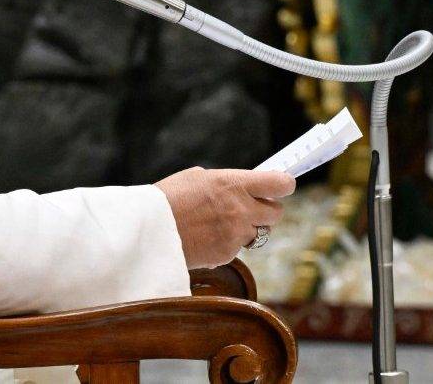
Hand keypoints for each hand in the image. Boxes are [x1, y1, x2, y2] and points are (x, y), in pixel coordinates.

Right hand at [155, 167, 295, 268]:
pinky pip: (238, 248)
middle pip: (276, 213)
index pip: (280, 184)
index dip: (284, 184)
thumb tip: (243, 187)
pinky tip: (208, 237)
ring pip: (257, 233)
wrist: (148, 230)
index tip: (281, 185)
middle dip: (266, 210)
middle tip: (251, 207)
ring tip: (222, 223)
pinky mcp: (226, 255)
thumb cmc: (168, 198)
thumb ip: (226, 183)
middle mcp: (240, 210)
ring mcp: (235, 235)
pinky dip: (228, 244)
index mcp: (234, 184)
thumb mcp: (198, 178)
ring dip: (247, 228)